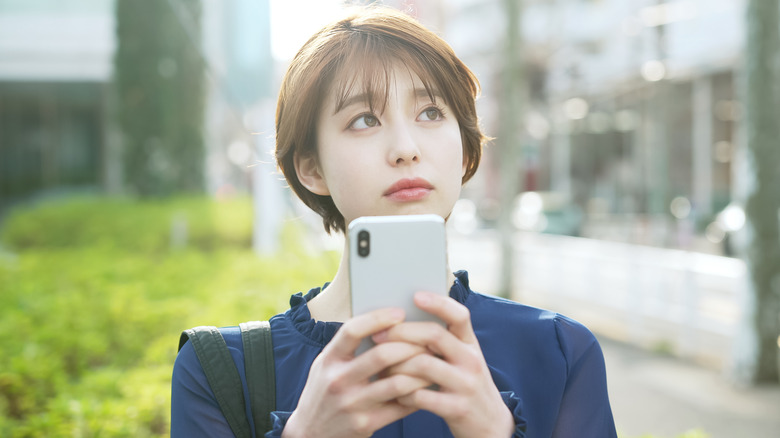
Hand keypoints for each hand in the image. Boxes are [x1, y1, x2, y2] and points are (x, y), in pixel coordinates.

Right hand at [282, 308, 431, 437]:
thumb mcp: (326, 365)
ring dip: (420, 372)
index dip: (378, 318)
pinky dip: (418, 395)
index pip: (352, 330)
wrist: (310, 433)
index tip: (399, 313)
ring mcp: (352, 405)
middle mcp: (338, 381)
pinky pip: (400, 407)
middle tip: (427, 340)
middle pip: (382, 355)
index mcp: (328, 359)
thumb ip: (348, 347)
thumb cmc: (324, 391)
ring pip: (397, 383)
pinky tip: (426, 387)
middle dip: (410, 345)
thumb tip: (384, 322)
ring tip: (432, 363)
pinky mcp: (365, 424)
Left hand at [372, 292, 514, 437]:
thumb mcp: (463, 359)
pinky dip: (403, 394)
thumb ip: (443, 342)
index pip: (459, 315)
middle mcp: (471, 360)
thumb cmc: (466, 385)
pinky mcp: (458, 408)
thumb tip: (403, 321)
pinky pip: (421, 396)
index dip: (438, 303)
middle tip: (378, 336)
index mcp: (470, 344)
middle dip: (401, 333)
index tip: (415, 296)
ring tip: (382, 370)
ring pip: (423, 365)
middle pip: (434, 335)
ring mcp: (466, 384)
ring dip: (396, 366)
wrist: (491, 425)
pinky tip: (395, 394)